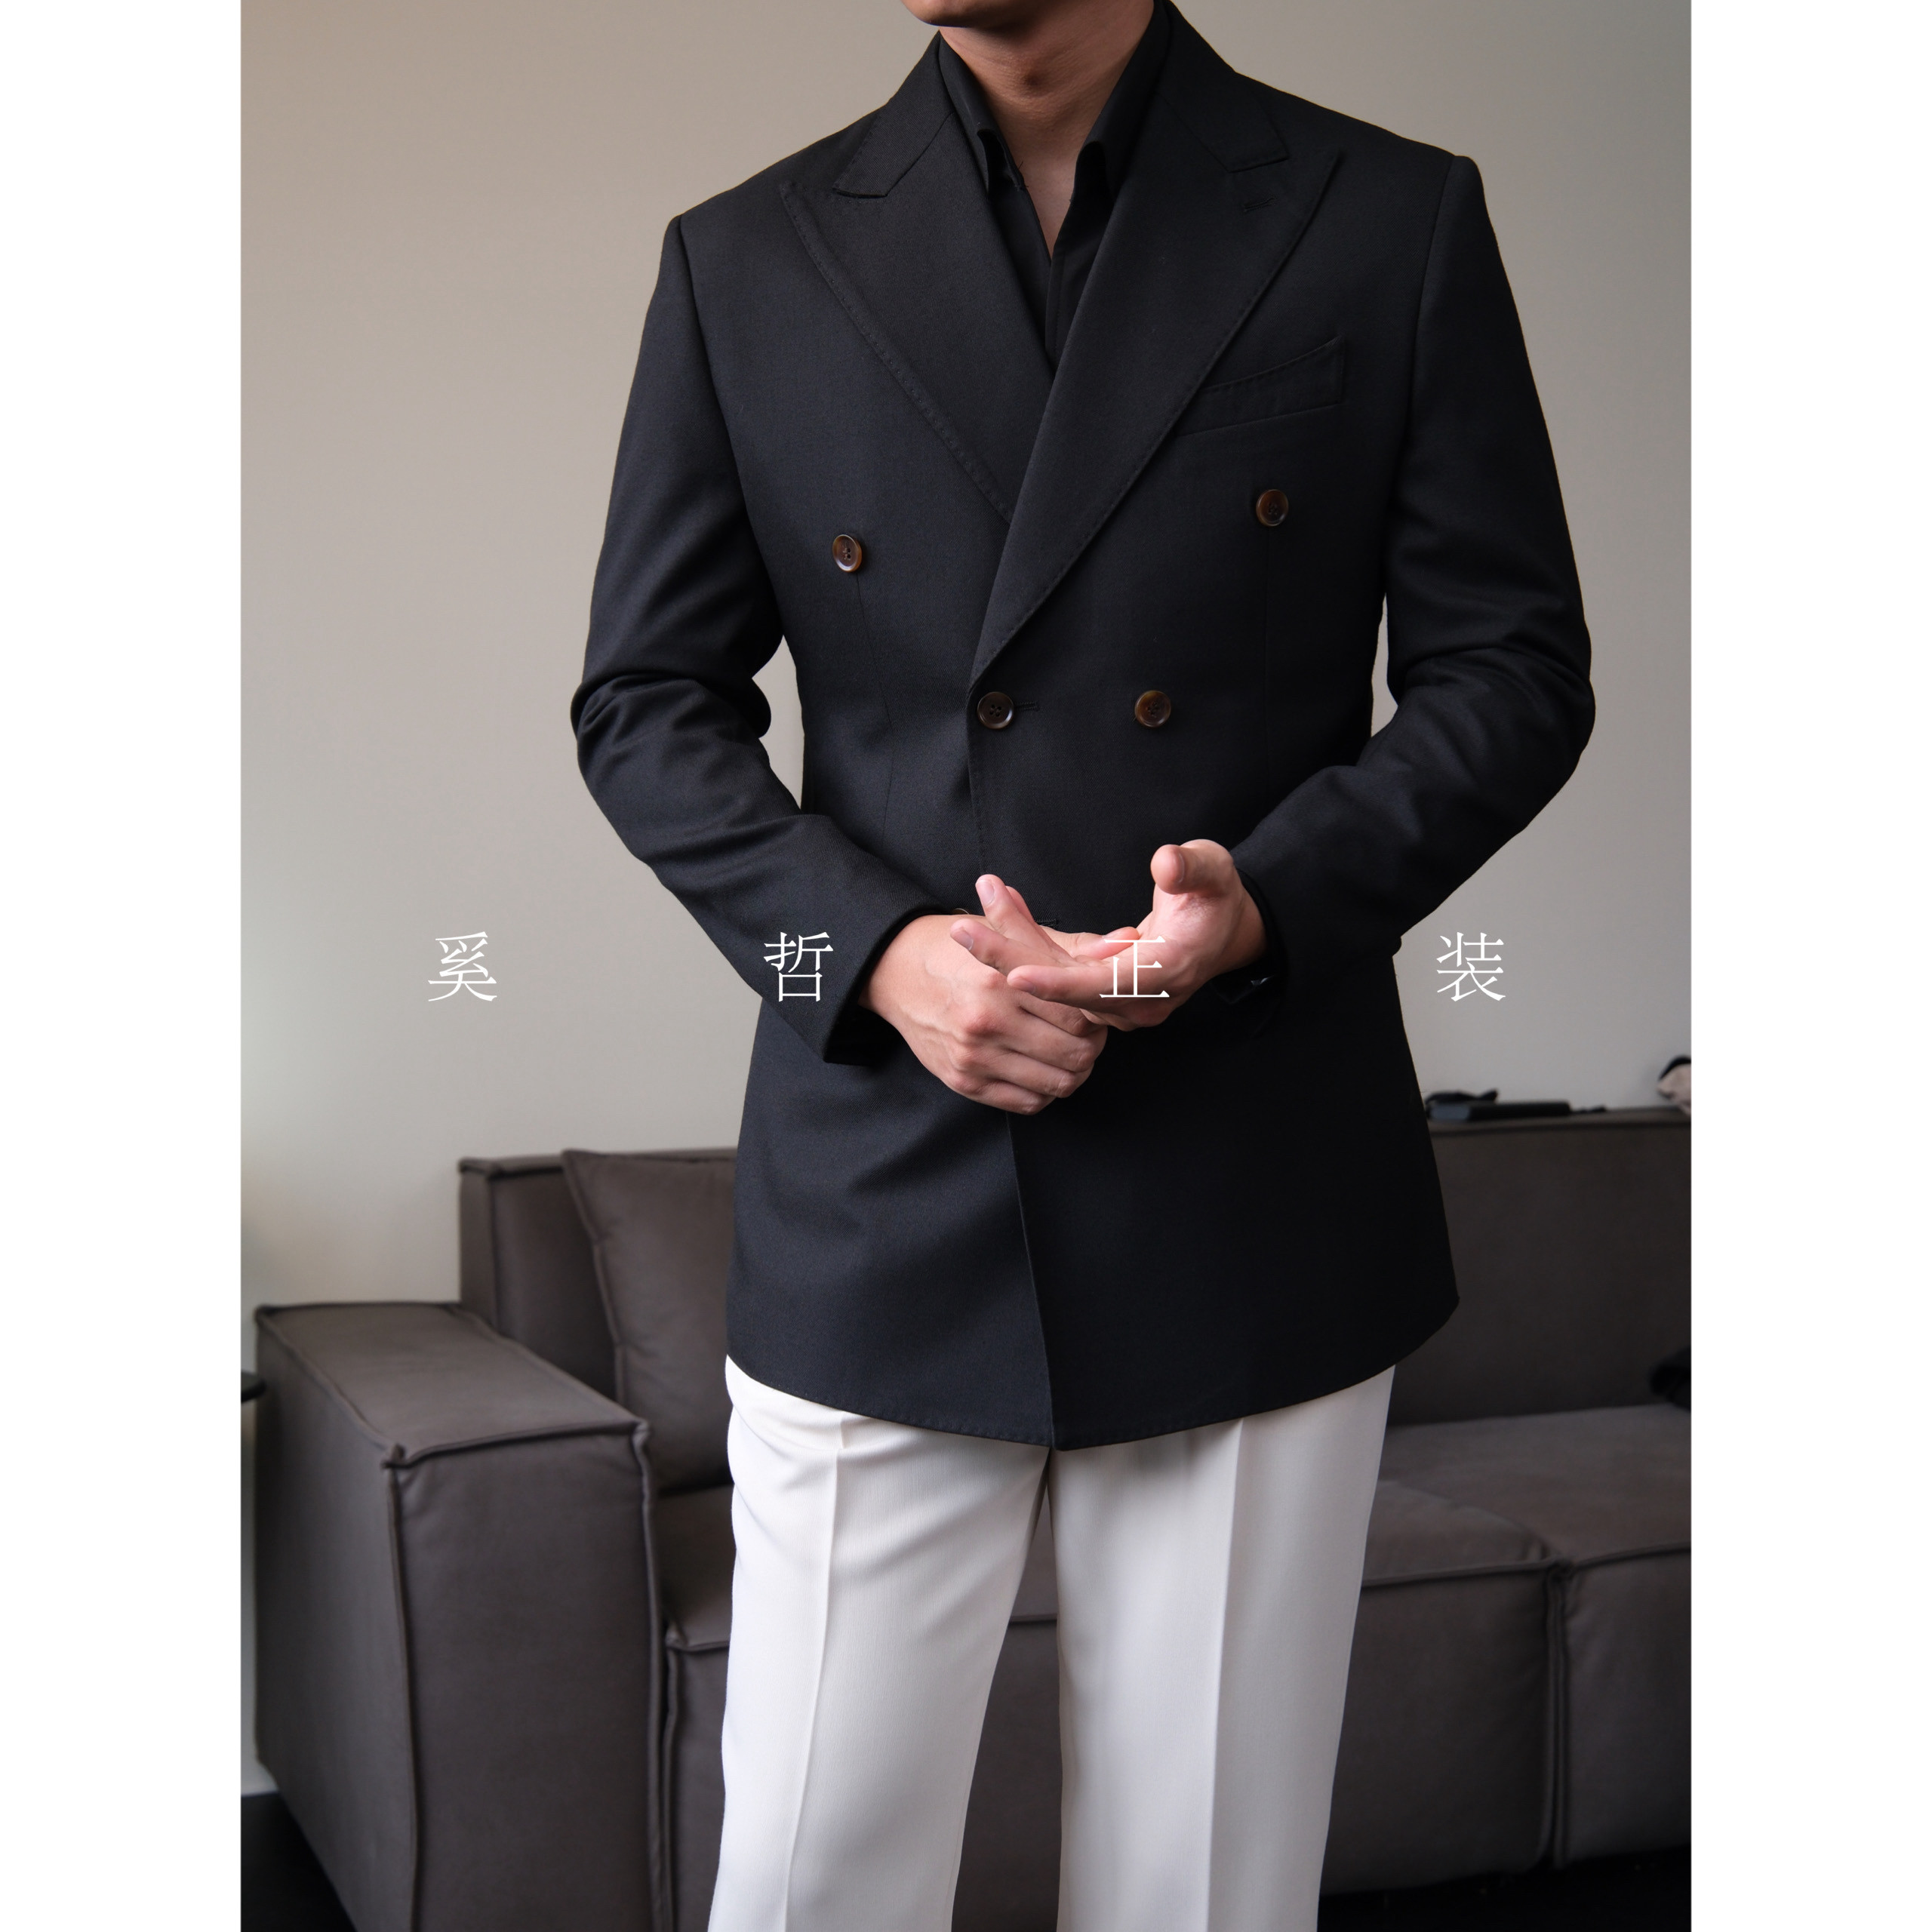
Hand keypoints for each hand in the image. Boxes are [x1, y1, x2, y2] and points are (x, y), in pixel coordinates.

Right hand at [860, 884, 1108, 1113]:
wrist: (897, 973)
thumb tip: (1125, 939)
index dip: (1098, 1017)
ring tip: (1067, 1051)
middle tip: (1087, 1034)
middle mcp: (987, 1022)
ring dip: (1073, 1071)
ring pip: (1058, 1084)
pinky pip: (1028, 1103)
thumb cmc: (962, 951)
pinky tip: (1042, 1068)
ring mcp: (974, 1057)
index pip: (1080, 1016)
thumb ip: (1072, 944)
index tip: (1094, 1011)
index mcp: (1003, 983)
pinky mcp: (965, 1082)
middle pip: (1076, 1054)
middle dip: (1092, 1047)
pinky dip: (1046, 1091)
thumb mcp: (1013, 937)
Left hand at [974, 841, 1266, 1029]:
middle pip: (1065, 987)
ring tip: (983, 896)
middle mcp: (1138, 1000)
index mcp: (1166, 974)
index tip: (1016, 975)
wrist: (1225, 931)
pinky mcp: (1102, 991)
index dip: (1059, 984)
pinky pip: (1058, 968)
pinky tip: (1005, 904)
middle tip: (962, 929)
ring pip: (1055, 976)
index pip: (1105, 986)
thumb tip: (1166, 864)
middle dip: (1011, 958)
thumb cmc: (1217, 896)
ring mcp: (1118, 1000)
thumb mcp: (1215, 871)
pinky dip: (1030, 939)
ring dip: (1014, 941)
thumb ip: (1192, 868)